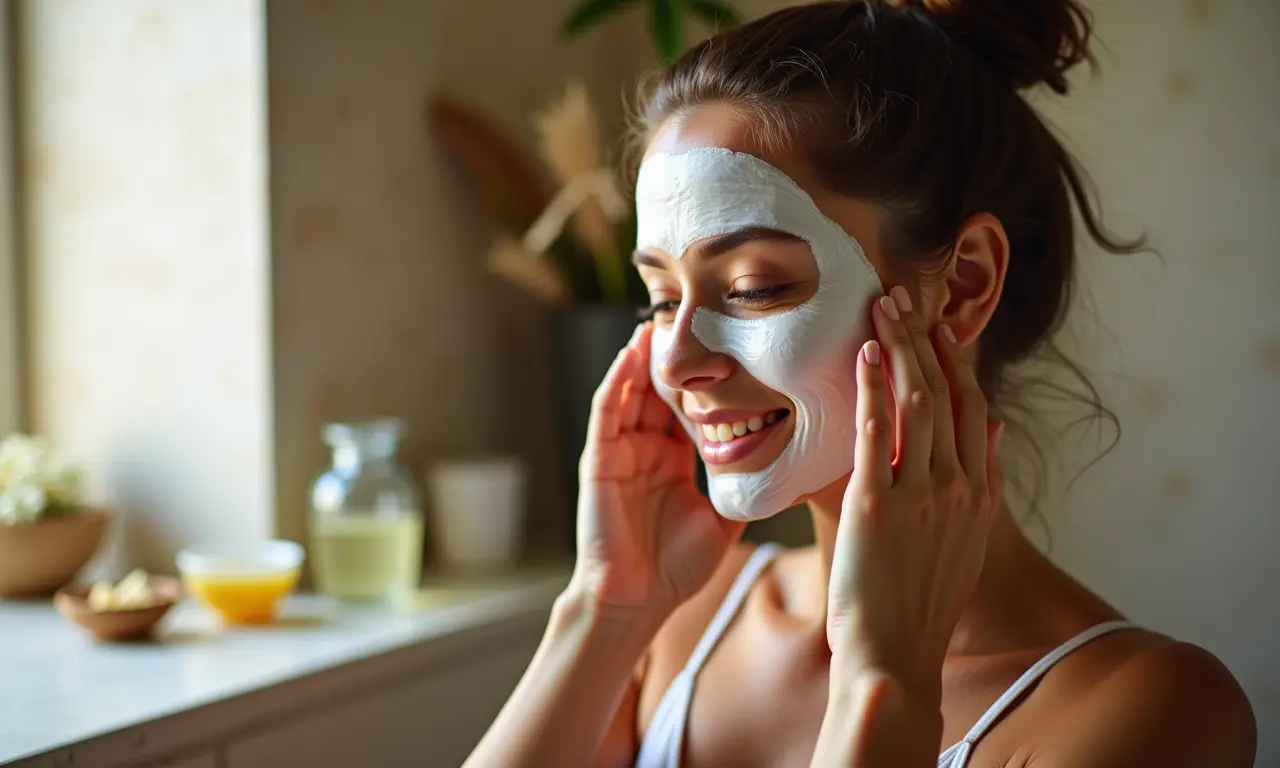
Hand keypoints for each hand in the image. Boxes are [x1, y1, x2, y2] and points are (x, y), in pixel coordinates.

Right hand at [570, 322, 744, 618]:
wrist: (639, 599)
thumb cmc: (677, 567)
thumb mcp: (723, 519)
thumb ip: (744, 489)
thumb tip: (789, 469)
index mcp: (673, 460)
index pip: (688, 405)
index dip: (704, 376)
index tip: (728, 344)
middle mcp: (646, 448)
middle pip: (659, 389)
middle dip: (673, 355)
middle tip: (693, 315)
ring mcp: (620, 451)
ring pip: (631, 390)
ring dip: (642, 356)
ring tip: (660, 321)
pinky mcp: (599, 458)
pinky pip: (607, 410)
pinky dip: (616, 380)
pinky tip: (630, 353)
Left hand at [826, 287, 1003, 702]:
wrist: (896, 659)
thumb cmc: (920, 604)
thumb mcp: (966, 541)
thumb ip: (980, 482)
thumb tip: (993, 426)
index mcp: (981, 494)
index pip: (973, 409)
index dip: (956, 361)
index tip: (939, 324)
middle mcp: (960, 487)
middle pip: (946, 394)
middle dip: (926, 338)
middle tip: (904, 296)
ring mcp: (924, 495)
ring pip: (918, 402)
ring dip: (901, 346)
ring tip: (884, 306)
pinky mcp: (879, 506)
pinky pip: (878, 433)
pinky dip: (875, 387)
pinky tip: (867, 353)